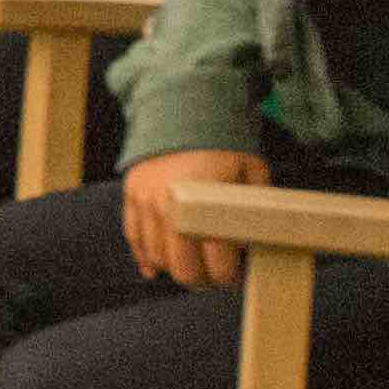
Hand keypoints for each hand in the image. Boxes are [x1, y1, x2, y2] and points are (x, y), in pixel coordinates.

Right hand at [121, 148, 266, 290]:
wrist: (183, 108)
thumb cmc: (223, 143)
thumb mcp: (252, 171)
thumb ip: (255, 207)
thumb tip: (256, 241)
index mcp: (206, 207)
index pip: (217, 266)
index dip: (229, 277)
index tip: (234, 274)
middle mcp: (172, 209)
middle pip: (184, 271)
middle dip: (202, 280)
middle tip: (213, 276)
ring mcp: (147, 204)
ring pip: (158, 258)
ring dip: (176, 268)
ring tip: (192, 264)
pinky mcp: (132, 197)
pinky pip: (134, 239)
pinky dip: (145, 258)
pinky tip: (155, 269)